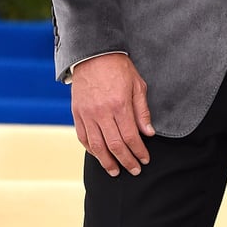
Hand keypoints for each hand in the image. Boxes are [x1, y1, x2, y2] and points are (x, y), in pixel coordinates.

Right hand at [71, 54, 154, 176]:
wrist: (93, 54)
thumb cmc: (119, 68)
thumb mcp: (138, 85)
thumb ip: (142, 111)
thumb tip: (149, 134)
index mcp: (120, 105)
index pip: (131, 137)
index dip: (139, 152)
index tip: (144, 160)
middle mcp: (102, 112)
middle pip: (114, 145)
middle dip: (126, 161)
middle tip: (134, 170)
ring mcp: (87, 114)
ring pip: (96, 146)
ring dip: (106, 162)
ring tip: (115, 171)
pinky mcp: (77, 113)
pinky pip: (83, 137)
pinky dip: (91, 149)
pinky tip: (99, 155)